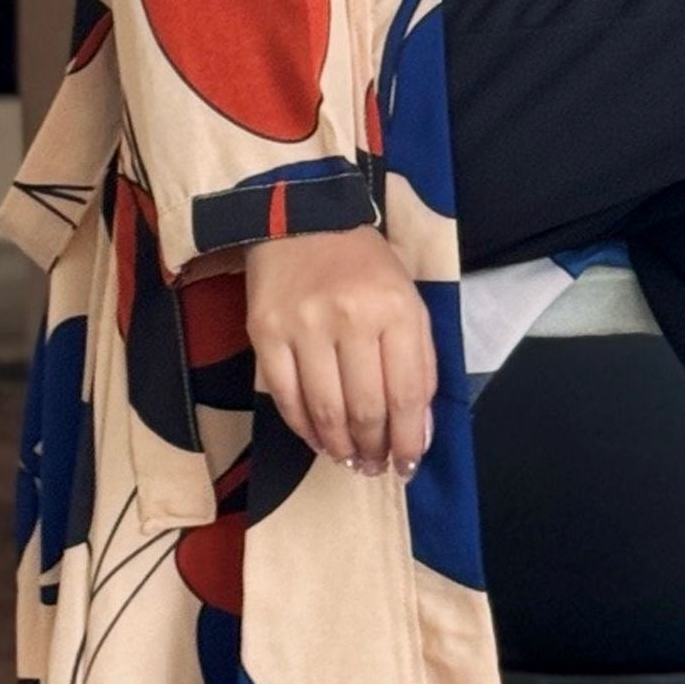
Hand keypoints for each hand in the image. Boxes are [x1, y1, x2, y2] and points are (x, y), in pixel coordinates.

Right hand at [244, 225, 436, 476]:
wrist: (303, 217)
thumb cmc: (365, 265)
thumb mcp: (409, 301)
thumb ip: (419, 364)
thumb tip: (417, 431)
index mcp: (396, 309)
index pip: (406, 395)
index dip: (408, 441)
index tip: (408, 464)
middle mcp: (351, 318)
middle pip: (365, 409)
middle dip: (374, 449)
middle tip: (376, 466)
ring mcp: (303, 326)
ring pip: (324, 410)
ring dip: (339, 447)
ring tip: (349, 459)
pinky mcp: (265, 332)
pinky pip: (285, 397)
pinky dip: (303, 428)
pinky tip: (318, 439)